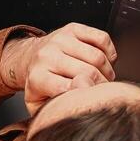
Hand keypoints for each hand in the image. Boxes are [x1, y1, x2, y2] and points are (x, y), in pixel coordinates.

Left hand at [1, 24, 117, 114]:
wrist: (30, 58)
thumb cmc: (40, 85)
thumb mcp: (39, 105)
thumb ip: (54, 110)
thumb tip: (73, 111)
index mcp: (38, 77)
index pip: (68, 87)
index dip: (87, 94)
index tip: (94, 99)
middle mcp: (47, 55)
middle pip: (88, 72)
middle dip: (101, 85)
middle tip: (102, 92)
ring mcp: (60, 39)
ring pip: (97, 56)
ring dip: (107, 71)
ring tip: (103, 78)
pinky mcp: (73, 29)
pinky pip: (102, 38)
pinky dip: (109, 53)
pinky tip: (105, 62)